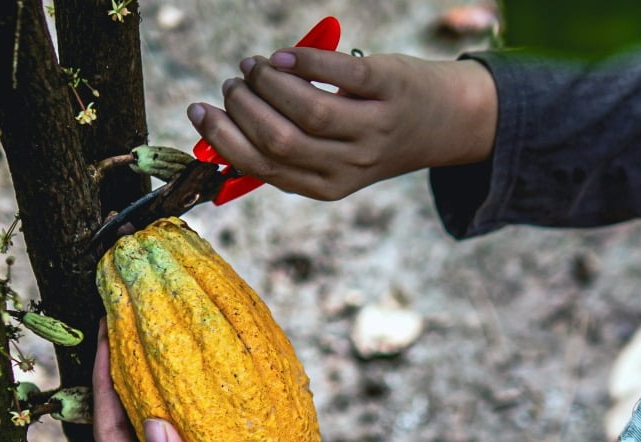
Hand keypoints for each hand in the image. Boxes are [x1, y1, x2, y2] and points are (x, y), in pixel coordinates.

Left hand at [92, 321, 331, 441]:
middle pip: (134, 414)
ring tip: (175, 331)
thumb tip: (152, 424)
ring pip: (173, 414)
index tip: (104, 334)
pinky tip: (225, 367)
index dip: (100, 382)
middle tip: (133, 319)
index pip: (108, 430)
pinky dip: (212, 395)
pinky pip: (211, 424)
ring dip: (169, 375)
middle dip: (129, 367)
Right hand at [187, 48, 496, 199]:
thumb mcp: (334, 157)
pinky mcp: (389, 89)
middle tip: (233, 83)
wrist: (442, 121)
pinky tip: (283, 57)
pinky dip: (303, 63)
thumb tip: (220, 132)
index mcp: (326, 185)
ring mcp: (373, 128)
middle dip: (242, 107)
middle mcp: (351, 163)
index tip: (198, 110)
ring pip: (307, 111)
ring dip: (268, 83)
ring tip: (255, 67)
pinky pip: (339, 75)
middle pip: (280, 140)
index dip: (223, 138)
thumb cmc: (371, 133)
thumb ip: (288, 151)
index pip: (263, 167)